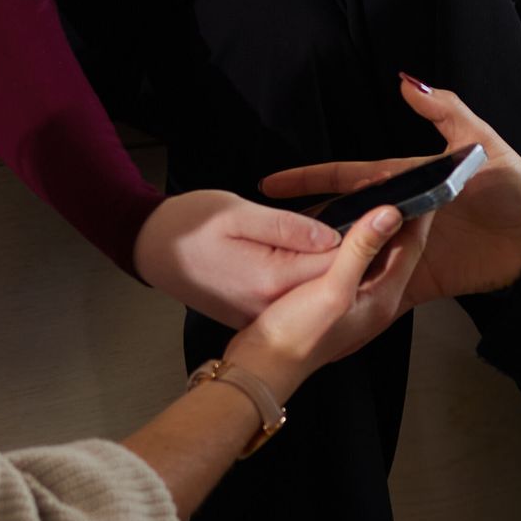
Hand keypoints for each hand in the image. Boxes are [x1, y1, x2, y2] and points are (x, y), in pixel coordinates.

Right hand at [133, 189, 340, 328]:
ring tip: (332, 222)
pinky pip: (292, 292)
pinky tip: (299, 244)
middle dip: (348, 247)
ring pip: (312, 286)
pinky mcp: (253, 312)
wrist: (148, 250)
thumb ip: (288, 226)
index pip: (337, 264)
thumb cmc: (185, 226)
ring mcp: (260, 311)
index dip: (360, 235)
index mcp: (269, 278)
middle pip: (329, 279)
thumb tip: (333, 235)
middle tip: (359, 210)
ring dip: (325, 258)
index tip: (373, 209)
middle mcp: (269, 303)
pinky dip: (302, 269)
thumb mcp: (236, 212)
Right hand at [237, 200, 434, 378]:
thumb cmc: (295, 336)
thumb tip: (388, 215)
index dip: (416, 214)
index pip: (411, 246)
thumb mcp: (332, 289)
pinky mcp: (334, 299)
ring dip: (374, 226)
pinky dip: (352, 240)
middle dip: (398, 217)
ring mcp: (354, 301)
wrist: (262, 366)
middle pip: (395, 249)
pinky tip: (341, 226)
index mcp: (381, 298)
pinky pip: (352, 261)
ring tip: (374, 196)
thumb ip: (361, 250)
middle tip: (397, 184)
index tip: (419, 185)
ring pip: (373, 254)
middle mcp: (373, 300)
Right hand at [262, 76, 520, 303]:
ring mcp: (405, 251)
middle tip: (268, 237)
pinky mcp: (419, 282)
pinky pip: (382, 291)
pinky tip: (328, 306)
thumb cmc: (513, 187)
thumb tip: (408, 82)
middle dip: (305, 227)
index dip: (311, 180)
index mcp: (404, 180)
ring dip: (325, 264)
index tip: (272, 183)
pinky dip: (357, 297)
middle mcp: (398, 217)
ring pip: (355, 258)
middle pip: (343, 221)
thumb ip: (444, 112)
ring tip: (286, 272)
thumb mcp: (479, 142)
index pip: (348, 179)